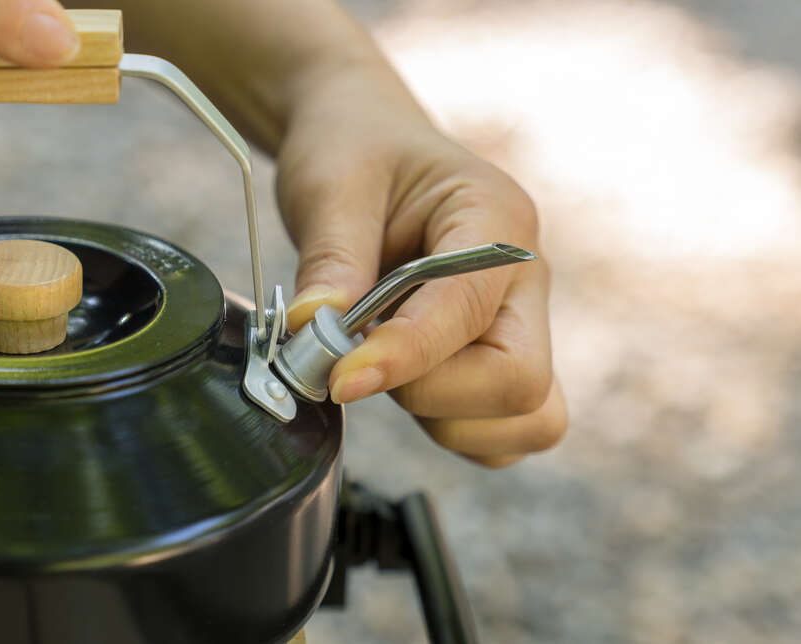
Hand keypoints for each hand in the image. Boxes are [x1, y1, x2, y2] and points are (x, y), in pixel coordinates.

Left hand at [279, 70, 566, 467]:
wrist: (368, 143)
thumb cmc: (356, 151)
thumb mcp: (330, 187)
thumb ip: (331, 261)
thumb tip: (314, 334)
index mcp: (497, 219)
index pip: (468, 311)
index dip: (405, 355)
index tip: (339, 377)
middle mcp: (526, 278)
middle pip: (522, 382)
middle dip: (432, 393)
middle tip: (362, 361)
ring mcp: (523, 324)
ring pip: (526, 420)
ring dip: (443, 417)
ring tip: (384, 363)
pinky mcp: (503, 358)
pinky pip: (507, 432)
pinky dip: (457, 430)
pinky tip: (406, 385)